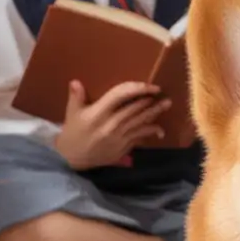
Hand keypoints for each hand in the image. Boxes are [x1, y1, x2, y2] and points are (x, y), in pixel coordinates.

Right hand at [54, 80, 170, 169]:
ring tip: (167, 104)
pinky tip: (160, 130)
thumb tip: (76, 81)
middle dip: (150, 100)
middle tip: (161, 92)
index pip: (120, 95)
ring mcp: (119, 136)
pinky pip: (140, 136)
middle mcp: (111, 124)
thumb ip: (76, 97)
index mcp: (98, 113)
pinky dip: (151, 131)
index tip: (148, 86)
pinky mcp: (123, 147)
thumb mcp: (72, 113)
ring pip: (141, 122)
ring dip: (155, 113)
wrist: (73, 159)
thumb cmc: (73, 133)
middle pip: (135, 108)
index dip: (136, 88)